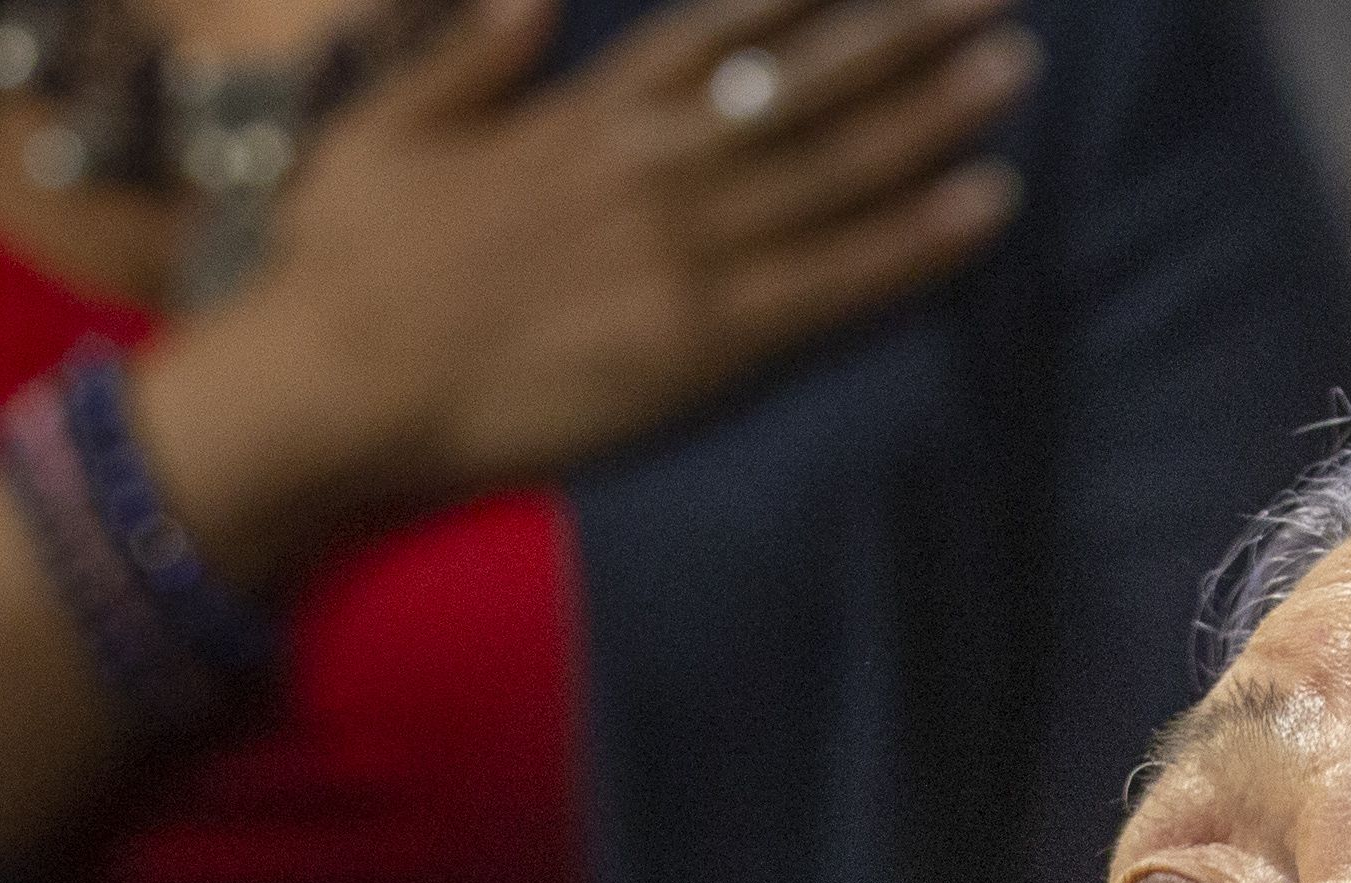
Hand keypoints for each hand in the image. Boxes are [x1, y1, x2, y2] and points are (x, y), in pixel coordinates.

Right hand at [144, 0, 1037, 568]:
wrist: (335, 378)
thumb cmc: (346, 261)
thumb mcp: (391, 120)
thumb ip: (474, 51)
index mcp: (584, 107)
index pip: (722, 21)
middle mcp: (650, 161)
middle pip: (803, 78)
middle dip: (903, 30)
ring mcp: (681, 249)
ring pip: (834, 167)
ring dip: (933, 117)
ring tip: (1014, 71)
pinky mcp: (699, 341)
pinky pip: (832, 284)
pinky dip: (915, 243)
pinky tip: (988, 208)